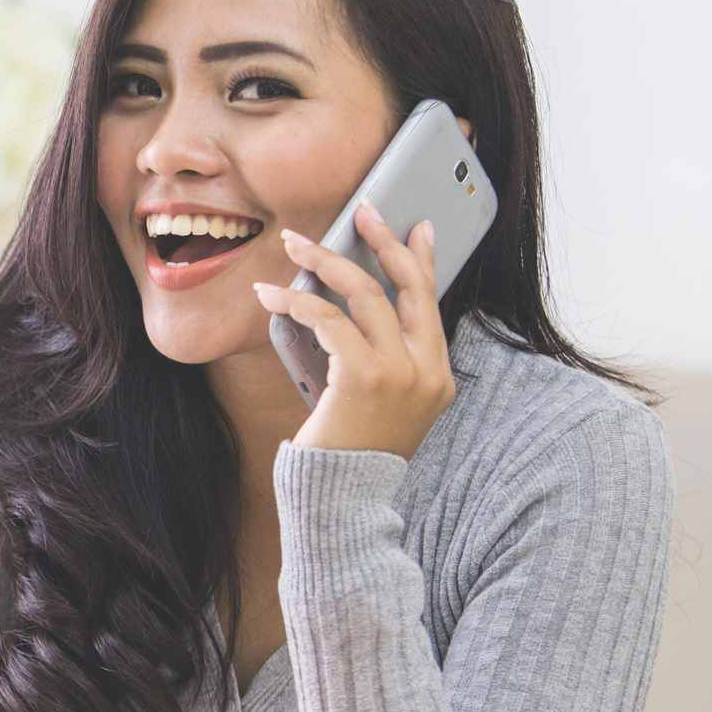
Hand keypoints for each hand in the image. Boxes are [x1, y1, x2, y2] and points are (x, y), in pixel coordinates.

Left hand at [253, 202, 455, 458]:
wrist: (341, 501)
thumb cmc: (349, 453)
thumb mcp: (379, 406)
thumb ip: (382, 362)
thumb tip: (353, 310)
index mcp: (438, 377)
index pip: (433, 304)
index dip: (422, 261)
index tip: (413, 227)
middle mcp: (428, 373)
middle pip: (409, 287)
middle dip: (382, 242)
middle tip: (361, 211)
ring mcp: (401, 375)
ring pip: (365, 294)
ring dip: (325, 262)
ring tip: (294, 245)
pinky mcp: (364, 377)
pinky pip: (331, 321)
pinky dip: (298, 302)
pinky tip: (274, 295)